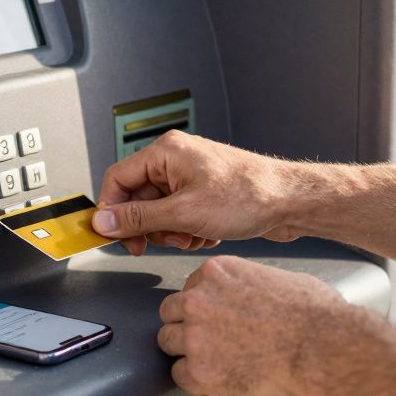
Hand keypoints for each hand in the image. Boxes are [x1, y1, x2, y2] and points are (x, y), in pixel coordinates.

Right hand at [92, 131, 305, 254]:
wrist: (290, 202)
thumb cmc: (249, 195)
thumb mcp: (184, 213)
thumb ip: (139, 218)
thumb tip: (104, 221)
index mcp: (166, 152)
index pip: (117, 179)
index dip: (112, 210)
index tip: (113, 236)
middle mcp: (176, 159)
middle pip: (138, 198)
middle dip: (151, 227)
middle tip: (159, 243)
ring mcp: (192, 176)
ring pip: (160, 212)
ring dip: (172, 232)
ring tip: (192, 236)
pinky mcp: (205, 193)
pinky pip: (180, 216)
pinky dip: (188, 230)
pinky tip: (207, 235)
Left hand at [157, 256, 354, 395]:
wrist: (325, 346)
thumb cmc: (315, 314)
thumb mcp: (278, 278)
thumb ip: (250, 285)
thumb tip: (251, 294)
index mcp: (219, 272)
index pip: (190, 287)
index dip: (202, 305)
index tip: (212, 316)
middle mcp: (200, 298)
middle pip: (171, 312)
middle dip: (187, 325)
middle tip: (209, 338)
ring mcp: (196, 334)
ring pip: (168, 342)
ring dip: (187, 352)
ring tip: (212, 360)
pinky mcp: (200, 369)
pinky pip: (179, 376)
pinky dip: (196, 381)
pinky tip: (216, 379)